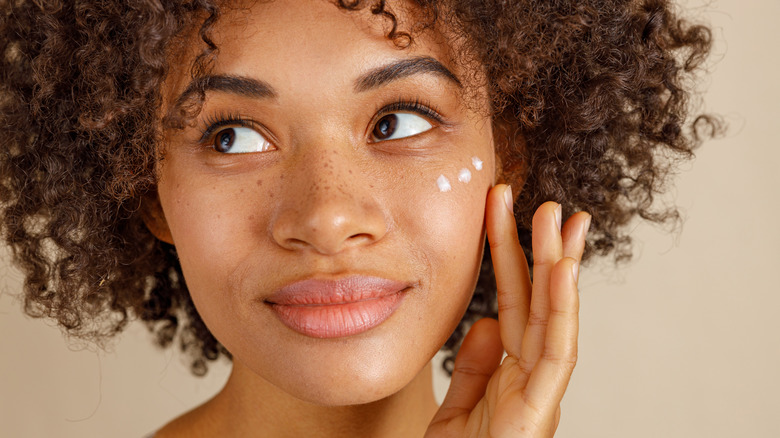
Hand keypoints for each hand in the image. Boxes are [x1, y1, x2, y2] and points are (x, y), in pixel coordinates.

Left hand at [426, 184, 589, 436]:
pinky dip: (561, 311)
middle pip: (539, 304)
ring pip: (555, 320)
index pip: (515, 304)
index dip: (512, 258)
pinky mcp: (538, 414)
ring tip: (562, 221)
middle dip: (543, 251)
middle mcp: (532, 380)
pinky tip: (562, 272)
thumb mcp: (456, 410)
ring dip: (560, 268)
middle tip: (548, 203)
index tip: (507, 212)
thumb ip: (473, 369)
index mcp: (512, 375)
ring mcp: (539, 395)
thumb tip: (487, 322)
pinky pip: (554, 356)